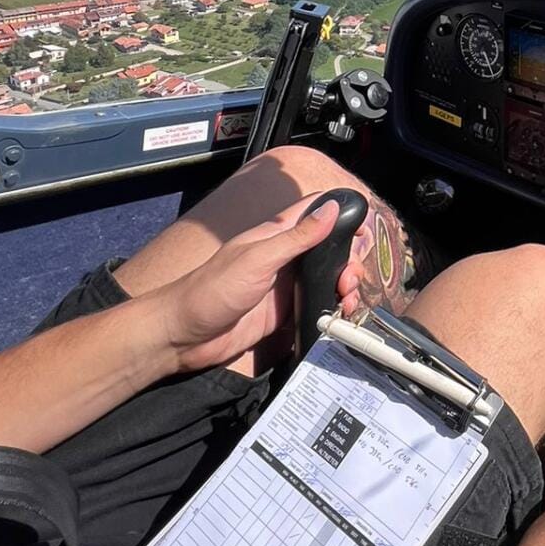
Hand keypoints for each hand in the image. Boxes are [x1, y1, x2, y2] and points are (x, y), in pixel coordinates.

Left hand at [147, 198, 340, 374]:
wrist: (183, 337)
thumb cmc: (210, 291)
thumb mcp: (257, 259)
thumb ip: (295, 237)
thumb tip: (331, 208)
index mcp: (275, 235)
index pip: (314, 211)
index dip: (340, 211)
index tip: (361, 226)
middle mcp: (284, 257)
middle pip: (329, 248)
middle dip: (348, 260)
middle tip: (349, 277)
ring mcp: (285, 285)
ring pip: (327, 278)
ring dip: (344, 286)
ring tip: (345, 299)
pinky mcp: (285, 313)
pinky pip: (317, 305)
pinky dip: (333, 309)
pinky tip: (337, 316)